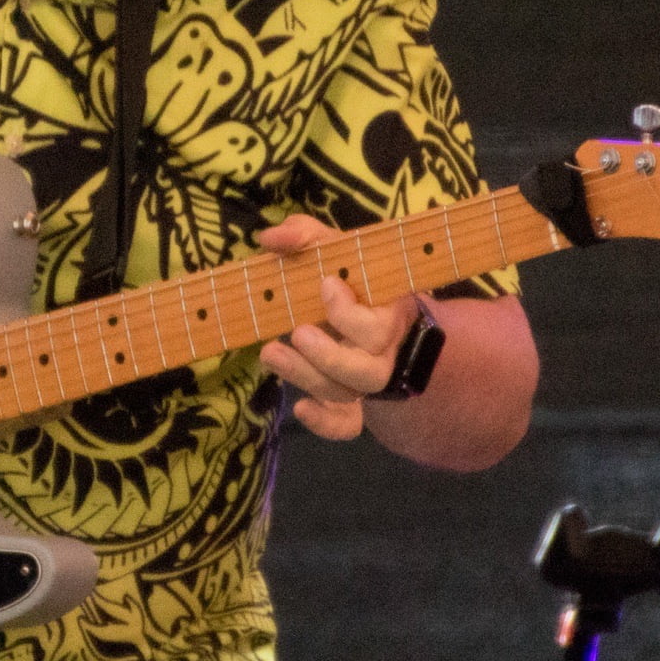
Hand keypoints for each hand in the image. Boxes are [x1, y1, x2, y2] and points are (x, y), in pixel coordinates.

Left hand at [256, 214, 420, 440]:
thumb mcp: (330, 246)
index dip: (349, 314)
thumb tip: (271, 238)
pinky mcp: (353, 402)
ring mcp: (368, 380)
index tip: (324, 284)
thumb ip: (304, 235)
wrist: (364, 302)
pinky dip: (325, 423)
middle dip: (329, 356)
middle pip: (368, 372)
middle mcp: (384, 352)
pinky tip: (299, 408)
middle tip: (297, 331)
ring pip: (349, 395)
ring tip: (270, 353)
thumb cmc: (347, 272)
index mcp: (389, 312)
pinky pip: (348, 426)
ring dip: (308, 378)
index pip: (378, 327)